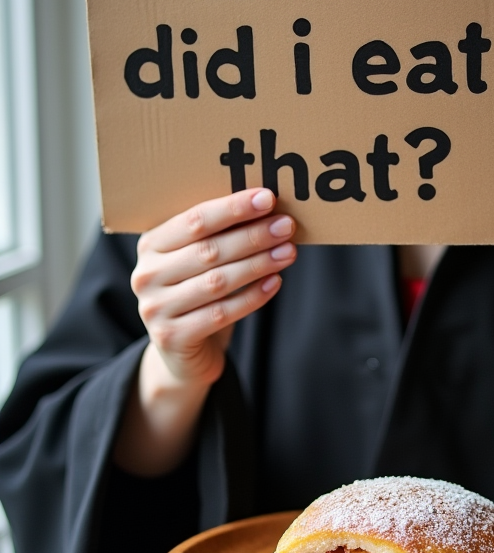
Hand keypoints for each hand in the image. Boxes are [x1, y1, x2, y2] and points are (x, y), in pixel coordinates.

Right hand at [132, 188, 295, 387]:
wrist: (183, 354)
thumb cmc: (198, 294)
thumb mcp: (199, 262)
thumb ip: (219, 237)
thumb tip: (265, 207)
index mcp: (151, 245)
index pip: (194, 221)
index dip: (232, 209)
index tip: (267, 198)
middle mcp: (146, 275)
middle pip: (208, 251)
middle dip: (252, 235)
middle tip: (285, 225)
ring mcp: (156, 308)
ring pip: (217, 282)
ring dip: (258, 264)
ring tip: (288, 252)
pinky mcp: (172, 337)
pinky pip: (221, 313)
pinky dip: (252, 297)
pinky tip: (275, 282)